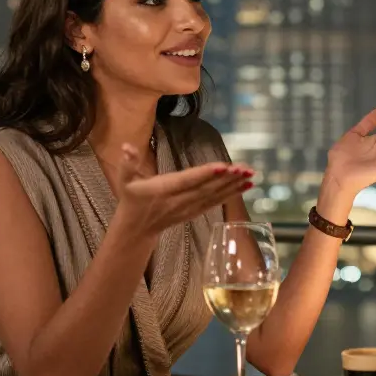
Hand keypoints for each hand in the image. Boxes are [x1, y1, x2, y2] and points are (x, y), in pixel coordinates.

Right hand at [111, 143, 253, 238]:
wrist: (137, 229)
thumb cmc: (131, 200)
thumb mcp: (124, 181)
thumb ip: (126, 164)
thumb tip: (125, 146)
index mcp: (162, 190)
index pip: (187, 181)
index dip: (205, 174)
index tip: (223, 166)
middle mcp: (179, 201)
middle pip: (206, 188)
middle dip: (227, 178)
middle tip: (246, 168)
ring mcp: (189, 208)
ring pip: (214, 196)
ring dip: (233, 186)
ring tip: (251, 175)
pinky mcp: (195, 212)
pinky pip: (215, 202)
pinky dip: (231, 194)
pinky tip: (246, 186)